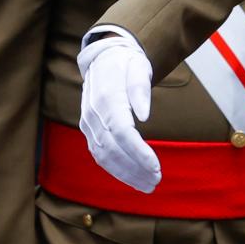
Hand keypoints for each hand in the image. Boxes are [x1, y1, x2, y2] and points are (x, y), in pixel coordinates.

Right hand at [77, 34, 160, 192]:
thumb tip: (144, 116)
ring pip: (103, 156)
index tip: (156, 167)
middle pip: (112, 148)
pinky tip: (133, 177)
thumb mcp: (138, 66)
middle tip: (156, 181)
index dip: (138, 152)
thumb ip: (140, 88)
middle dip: (134, 168)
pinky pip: (99, 154)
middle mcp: (92, 112)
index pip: (121, 131)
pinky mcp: (88, 130)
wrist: (103, 59)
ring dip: (125, 174)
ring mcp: (87, 123)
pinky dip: (115, 169)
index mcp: (106, 96)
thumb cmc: (125, 63)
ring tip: (148, 184)